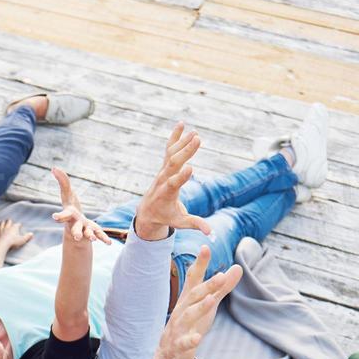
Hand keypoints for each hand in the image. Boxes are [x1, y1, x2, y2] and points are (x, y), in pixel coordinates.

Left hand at [0, 217, 32, 249]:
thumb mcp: (22, 240)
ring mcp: (1, 230)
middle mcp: (7, 227)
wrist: (3, 245)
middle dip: (10, 221)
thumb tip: (32, 234)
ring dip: (3, 222)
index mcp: (14, 228)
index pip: (17, 224)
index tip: (20, 225)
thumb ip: (27, 237)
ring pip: (2, 224)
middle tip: (10, 220)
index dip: (19, 225)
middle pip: (9, 222)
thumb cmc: (13, 242)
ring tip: (3, 221)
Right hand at [51, 168, 111, 245]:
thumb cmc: (70, 208)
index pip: (64, 215)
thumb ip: (62, 182)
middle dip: (76, 232)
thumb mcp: (67, 194)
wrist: (76, 226)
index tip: (55, 217)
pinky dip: (104, 239)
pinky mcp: (93, 232)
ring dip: (90, 236)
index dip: (60, 216)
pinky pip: (99, 235)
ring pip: (87, 234)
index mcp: (69, 215)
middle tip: (76, 236)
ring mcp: (85, 229)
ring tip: (92, 239)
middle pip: (75, 229)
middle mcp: (76, 224)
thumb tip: (54, 167)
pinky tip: (109, 243)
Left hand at [135, 122, 210, 239]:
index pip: (174, 183)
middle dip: (185, 152)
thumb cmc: (166, 217)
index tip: (190, 167)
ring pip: (172, 154)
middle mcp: (163, 179)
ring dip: (183, 142)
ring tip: (195, 133)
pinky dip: (175, 136)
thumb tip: (211, 233)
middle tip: (197, 139)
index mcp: (167, 193)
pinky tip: (182, 124)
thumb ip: (195, 224)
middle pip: (173, 164)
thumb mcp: (180, 222)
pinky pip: (169, 148)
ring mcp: (163, 170)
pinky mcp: (165, 165)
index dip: (181, 176)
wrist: (148, 211)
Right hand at [151, 246, 240, 358]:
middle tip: (221, 276)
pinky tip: (197, 337)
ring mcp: (179, 328)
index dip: (199, 264)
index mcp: (188, 299)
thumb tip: (238, 267)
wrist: (169, 354)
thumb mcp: (207, 305)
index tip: (205, 247)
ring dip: (199, 308)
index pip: (193, 279)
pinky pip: (184, 343)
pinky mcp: (179, 346)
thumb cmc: (190, 324)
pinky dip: (190, 340)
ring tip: (211, 300)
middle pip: (193, 295)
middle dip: (206, 286)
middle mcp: (182, 310)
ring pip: (188, 316)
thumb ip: (222, 288)